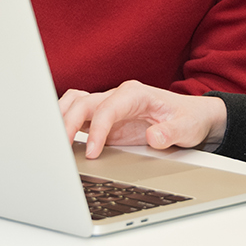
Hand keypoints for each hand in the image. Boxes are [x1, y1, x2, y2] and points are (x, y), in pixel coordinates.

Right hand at [58, 80, 227, 158]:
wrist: (192, 117)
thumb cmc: (188, 119)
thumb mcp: (187, 128)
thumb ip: (171, 133)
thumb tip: (154, 137)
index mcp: (135, 94)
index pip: (107, 108)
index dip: (96, 130)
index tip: (92, 152)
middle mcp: (118, 96)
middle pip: (82, 102)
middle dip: (67, 123)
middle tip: (61, 149)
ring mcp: (108, 106)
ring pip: (74, 104)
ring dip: (60, 119)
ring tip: (52, 143)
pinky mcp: (104, 119)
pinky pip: (77, 116)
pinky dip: (65, 124)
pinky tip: (60, 142)